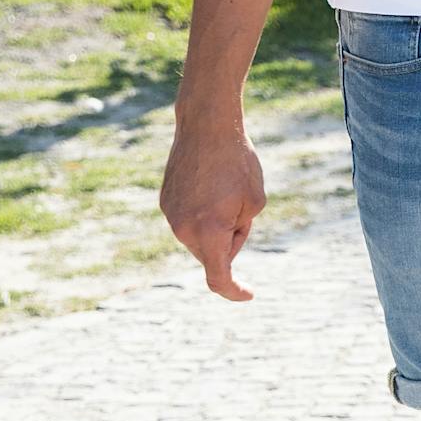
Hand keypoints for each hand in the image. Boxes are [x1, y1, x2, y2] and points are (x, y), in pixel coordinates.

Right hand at [160, 119, 266, 300]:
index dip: (234, 290)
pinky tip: (209, 180)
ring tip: (223, 184)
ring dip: (216, 221)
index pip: (218, 277)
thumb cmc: (238, 161)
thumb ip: (240, 231)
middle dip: (230, 237)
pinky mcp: (165, 201)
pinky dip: (202, 209)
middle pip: (212, 251)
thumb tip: (222, 245)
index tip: (248, 294)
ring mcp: (170, 216)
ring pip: (200, 234)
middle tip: (241, 203)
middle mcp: (183, 230)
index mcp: (208, 233)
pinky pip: (189, 217)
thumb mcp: (255, 200)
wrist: (207, 125)